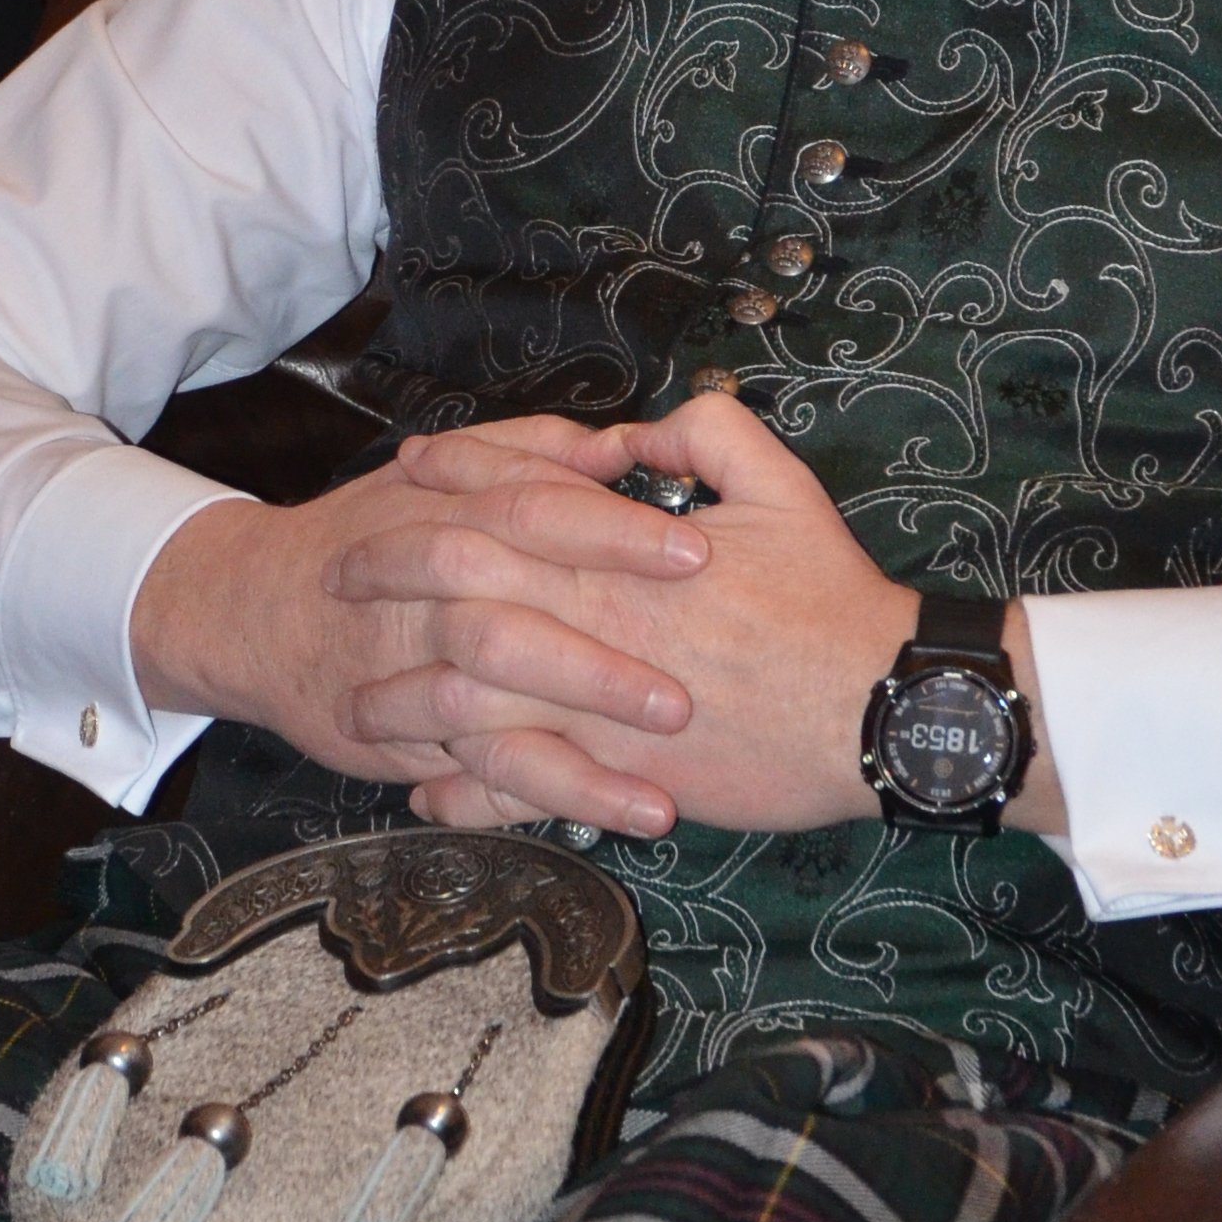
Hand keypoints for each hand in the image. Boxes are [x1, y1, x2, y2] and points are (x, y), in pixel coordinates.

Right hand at [129, 433, 707, 839]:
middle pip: (514, 619)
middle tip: (687, 697)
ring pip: (494, 708)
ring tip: (665, 789)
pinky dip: (553, 794)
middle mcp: (432, 592)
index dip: (616, 531)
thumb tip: (618, 448)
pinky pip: (485, 774)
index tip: (697, 553)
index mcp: (452, 511)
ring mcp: (417, 671)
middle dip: (601, 664)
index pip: (538, 510)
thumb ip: (532, 450)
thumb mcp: (444, 471)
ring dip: (580, 750)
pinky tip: (621, 812)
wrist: (259, 608)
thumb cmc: (375, 530)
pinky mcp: (412, 738)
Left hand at [334, 394, 930, 836]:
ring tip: (353, 697)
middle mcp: (592, 624)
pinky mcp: (617, 776)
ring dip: (404, 695)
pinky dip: (463, 791)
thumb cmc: (831, 602)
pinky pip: (515, 787)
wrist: (882, 710)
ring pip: (468, 697)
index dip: (454, 475)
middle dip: (390, 570)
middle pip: (459, 588)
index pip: (511, 496)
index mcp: (622, 551)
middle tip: (338, 567)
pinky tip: (425, 788)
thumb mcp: (780, 486)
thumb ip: (706, 436)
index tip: (406, 467)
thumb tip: (638, 430)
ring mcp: (596, 706)